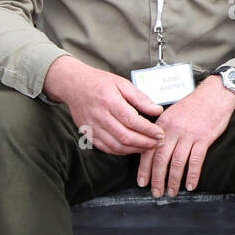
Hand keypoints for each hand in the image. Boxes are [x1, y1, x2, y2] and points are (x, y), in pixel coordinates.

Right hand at [43, 55, 164, 154]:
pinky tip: (133, 148)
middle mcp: (99, 116)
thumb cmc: (100, 82)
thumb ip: (140, 98)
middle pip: (125, 136)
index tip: (160, 133)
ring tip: (149, 147)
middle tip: (158, 143)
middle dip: (145, 143)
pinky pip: (106, 148)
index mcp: (109, 101)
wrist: (73, 84)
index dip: (148, 130)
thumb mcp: (122, 84)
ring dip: (135, 149)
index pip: (132, 121)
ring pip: (116, 146)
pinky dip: (121, 151)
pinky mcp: (88, 134)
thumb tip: (157, 111)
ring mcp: (92, 127)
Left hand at [137, 77, 234, 195]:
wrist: (215, 94)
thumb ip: (164, 130)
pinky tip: (191, 185)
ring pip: (177, 162)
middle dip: (157, 179)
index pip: (149, 149)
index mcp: (163, 124)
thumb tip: (155, 150)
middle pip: (160, 159)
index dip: (144, 169)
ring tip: (172, 192)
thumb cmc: (195, 105)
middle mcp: (173, 130)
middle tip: (156, 192)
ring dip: (173, 180)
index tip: (143, 182)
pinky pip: (196, 160)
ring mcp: (188, 134)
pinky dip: (192, 175)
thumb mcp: (173, 113)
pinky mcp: (204, 138)